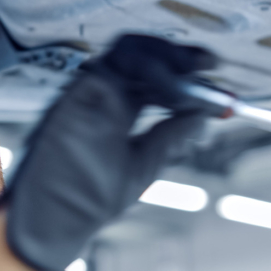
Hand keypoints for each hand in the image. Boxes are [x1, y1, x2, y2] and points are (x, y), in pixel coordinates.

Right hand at [0, 34, 221, 270]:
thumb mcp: (144, 164)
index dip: (185, 70)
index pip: (154, 76)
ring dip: (165, 60)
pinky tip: (169, 93)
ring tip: (190, 80)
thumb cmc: (89, 199)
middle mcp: (104, 96)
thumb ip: (171, 136)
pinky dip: (145, 70)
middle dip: (180, 56)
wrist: (56, 219)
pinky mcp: (75, 96)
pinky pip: (112, 66)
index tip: (214, 71)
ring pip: (129, 51)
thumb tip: (204, 115)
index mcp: (119, 109)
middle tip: (208, 64)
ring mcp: (88, 94)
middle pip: (144, 55)